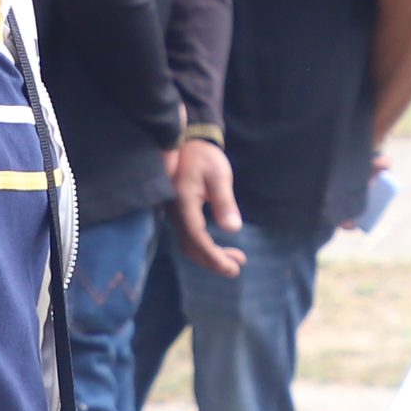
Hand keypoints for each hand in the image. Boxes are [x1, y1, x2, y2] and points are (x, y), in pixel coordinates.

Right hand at [168, 137, 245, 278]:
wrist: (187, 142)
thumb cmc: (205, 157)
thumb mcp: (219, 175)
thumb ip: (225, 201)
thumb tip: (233, 228)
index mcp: (184, 202)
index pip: (196, 237)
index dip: (212, 256)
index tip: (232, 268)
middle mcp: (174, 211)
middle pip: (190, 246)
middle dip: (213, 260)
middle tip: (236, 267)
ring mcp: (173, 213)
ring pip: (188, 243)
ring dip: (209, 255)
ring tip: (235, 259)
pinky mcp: (177, 213)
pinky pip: (188, 236)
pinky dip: (204, 247)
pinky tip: (219, 248)